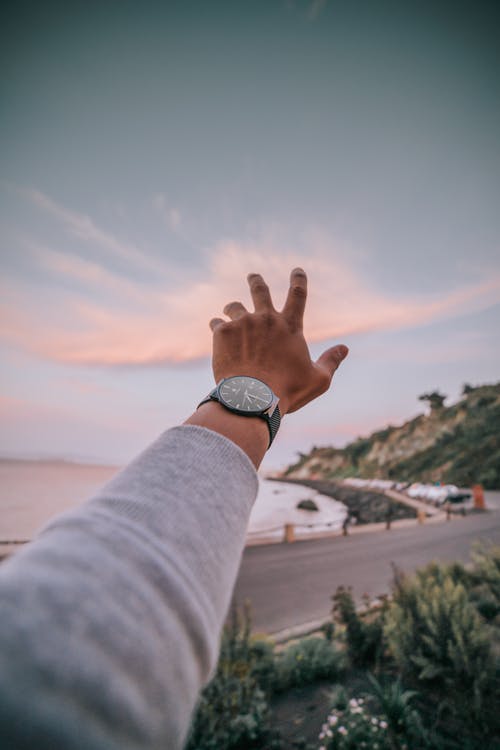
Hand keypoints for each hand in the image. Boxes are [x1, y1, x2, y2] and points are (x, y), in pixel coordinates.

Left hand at [209, 268, 347, 414]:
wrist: (251, 399)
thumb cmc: (287, 391)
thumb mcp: (318, 380)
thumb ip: (331, 361)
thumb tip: (345, 348)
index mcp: (290, 326)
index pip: (298, 294)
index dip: (298, 279)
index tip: (297, 270)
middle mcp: (266, 319)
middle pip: (260, 290)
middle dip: (256, 280)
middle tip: (253, 276)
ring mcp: (242, 323)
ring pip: (234, 306)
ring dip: (233, 307)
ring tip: (229, 311)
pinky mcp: (222, 333)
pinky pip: (217, 323)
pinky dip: (217, 326)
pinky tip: (217, 332)